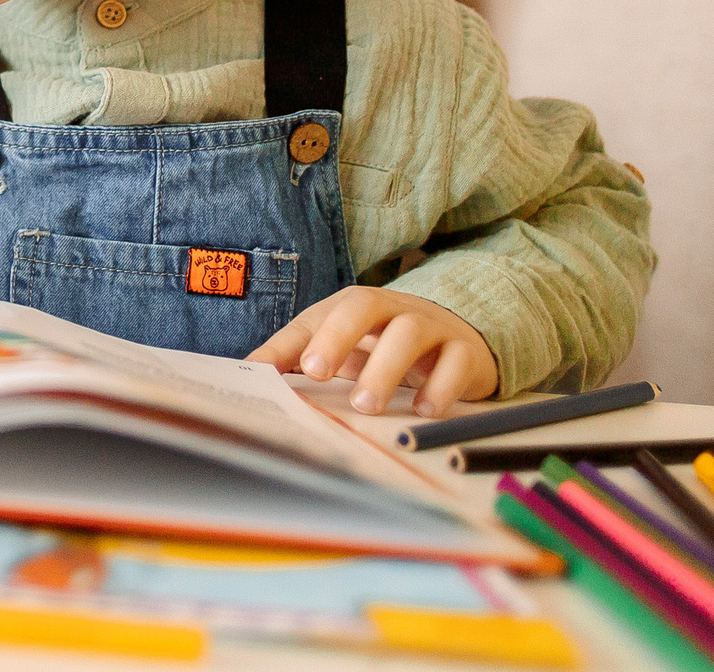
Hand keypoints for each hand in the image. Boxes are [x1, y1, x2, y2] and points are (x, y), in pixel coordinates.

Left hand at [248, 287, 499, 417]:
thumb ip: (293, 354)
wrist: (455, 335)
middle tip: (317, 374)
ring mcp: (431, 326)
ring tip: (366, 405)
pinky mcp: (465, 351)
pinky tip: (424, 409)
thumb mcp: (337, 343)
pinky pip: (457, 361)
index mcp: (355, 305)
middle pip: (365, 306)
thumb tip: (247, 370)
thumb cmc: (381, 342)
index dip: (306, 338)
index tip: (291, 368)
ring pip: (411, 333)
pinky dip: (441, 385)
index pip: (324, 314)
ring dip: (386, 368)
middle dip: (339, 337)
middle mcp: (392, 308)